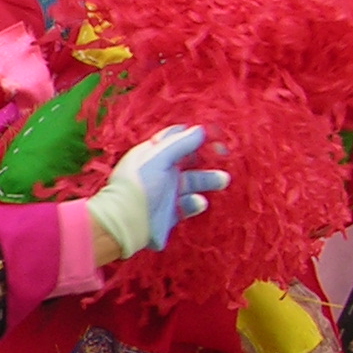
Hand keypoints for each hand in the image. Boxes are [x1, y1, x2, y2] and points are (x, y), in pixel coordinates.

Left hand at [86, 124, 226, 262]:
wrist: (126, 223)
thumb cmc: (139, 186)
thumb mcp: (158, 158)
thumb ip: (179, 144)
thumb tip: (199, 130)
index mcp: (152, 156)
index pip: (175, 142)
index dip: (194, 138)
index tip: (214, 137)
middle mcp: (160, 174)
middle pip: (189, 163)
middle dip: (207, 161)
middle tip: (225, 158)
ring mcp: (165, 193)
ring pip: (193, 183)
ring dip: (208, 181)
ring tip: (222, 180)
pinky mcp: (170, 213)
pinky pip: (189, 205)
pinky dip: (196, 203)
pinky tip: (197, 202)